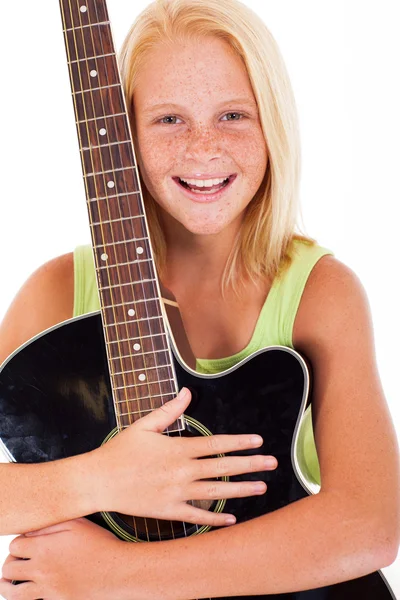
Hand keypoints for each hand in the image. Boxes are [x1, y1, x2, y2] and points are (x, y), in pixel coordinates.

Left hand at [0, 518, 128, 599]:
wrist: (116, 571)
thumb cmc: (99, 544)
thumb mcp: (76, 524)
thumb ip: (49, 526)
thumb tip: (29, 533)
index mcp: (43, 549)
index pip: (14, 546)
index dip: (18, 543)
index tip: (26, 542)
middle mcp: (41, 571)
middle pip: (9, 569)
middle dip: (10, 562)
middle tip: (18, 559)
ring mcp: (47, 590)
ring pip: (13, 593)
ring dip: (7, 585)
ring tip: (9, 581)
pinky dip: (28, 597)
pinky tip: (33, 591)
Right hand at [88, 387, 277, 526]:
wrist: (98, 481)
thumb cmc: (120, 451)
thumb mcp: (144, 425)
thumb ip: (169, 411)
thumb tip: (187, 393)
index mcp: (178, 448)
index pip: (216, 444)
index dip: (239, 442)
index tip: (258, 441)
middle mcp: (182, 471)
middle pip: (223, 467)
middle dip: (250, 464)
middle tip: (272, 463)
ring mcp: (177, 493)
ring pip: (216, 491)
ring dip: (241, 490)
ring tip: (262, 487)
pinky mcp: (169, 511)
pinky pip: (197, 516)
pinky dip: (215, 518)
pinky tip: (232, 519)